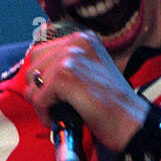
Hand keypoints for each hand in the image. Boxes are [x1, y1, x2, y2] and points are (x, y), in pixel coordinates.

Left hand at [6, 27, 149, 153]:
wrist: (129, 122)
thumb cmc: (111, 104)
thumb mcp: (89, 73)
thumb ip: (64, 67)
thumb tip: (32, 81)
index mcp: (83, 38)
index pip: (41, 52)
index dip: (43, 77)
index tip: (54, 94)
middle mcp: (76, 43)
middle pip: (33, 65)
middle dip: (38, 89)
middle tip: (55, 105)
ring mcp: (70, 57)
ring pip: (33, 83)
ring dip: (41, 103)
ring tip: (59, 112)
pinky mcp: (65, 76)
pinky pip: (38, 98)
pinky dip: (45, 114)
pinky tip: (60, 119)